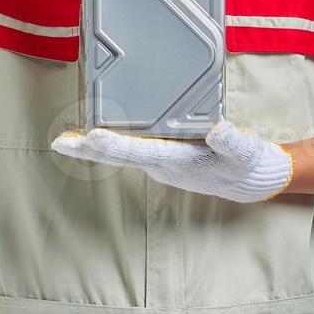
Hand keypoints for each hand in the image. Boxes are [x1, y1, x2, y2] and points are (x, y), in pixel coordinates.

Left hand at [50, 120, 293, 202]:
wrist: (254, 182)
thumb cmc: (250, 166)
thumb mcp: (248, 154)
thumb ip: (234, 143)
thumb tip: (219, 130)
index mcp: (181, 162)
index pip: (142, 151)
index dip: (115, 144)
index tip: (91, 137)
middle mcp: (166, 164)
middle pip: (121, 155)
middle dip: (90, 149)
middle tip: (59, 142)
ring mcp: (164, 162)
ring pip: (124, 152)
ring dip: (95, 146)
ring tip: (68, 138)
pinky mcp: (167, 155)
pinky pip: (133, 146)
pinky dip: (113, 140)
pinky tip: (99, 133)